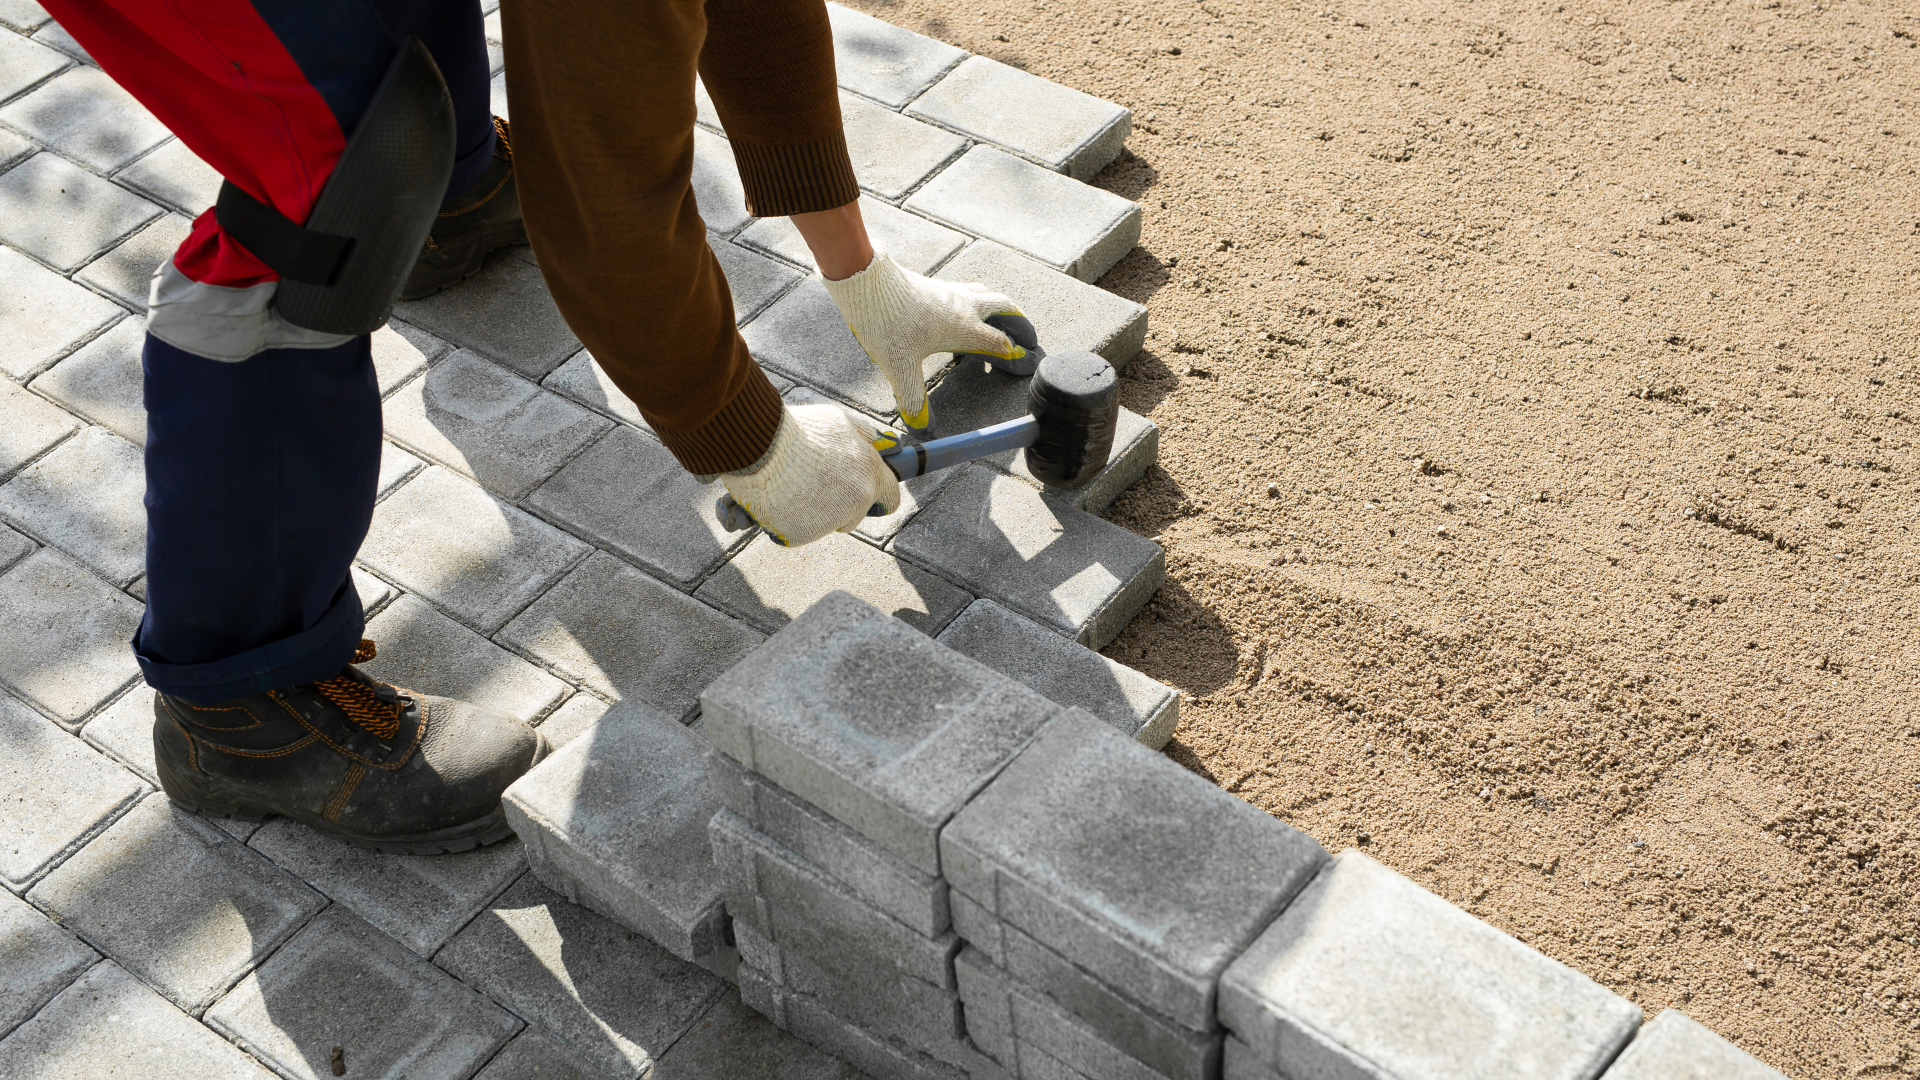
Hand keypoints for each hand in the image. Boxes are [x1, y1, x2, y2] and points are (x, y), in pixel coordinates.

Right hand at [718, 403, 901, 545]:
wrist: (760, 445)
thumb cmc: (799, 429)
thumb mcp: (840, 422)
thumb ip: (863, 436)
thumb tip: (879, 443)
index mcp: (870, 472)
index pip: (891, 497)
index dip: (879, 498)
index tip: (869, 498)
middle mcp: (857, 499)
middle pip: (857, 515)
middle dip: (841, 505)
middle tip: (815, 486)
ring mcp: (832, 520)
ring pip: (827, 524)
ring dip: (814, 511)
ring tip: (792, 487)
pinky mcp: (805, 534)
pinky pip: (800, 531)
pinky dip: (790, 520)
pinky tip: (778, 500)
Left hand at [820, 249, 1024, 430]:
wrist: (868, 283)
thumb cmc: (887, 323)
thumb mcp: (900, 366)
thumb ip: (913, 397)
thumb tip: (921, 426)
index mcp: (963, 328)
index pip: (999, 343)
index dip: (1014, 354)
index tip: (1026, 362)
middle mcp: (963, 306)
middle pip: (1004, 308)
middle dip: (1020, 324)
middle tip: (1028, 338)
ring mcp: (949, 292)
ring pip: (986, 295)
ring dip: (1000, 308)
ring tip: (1002, 320)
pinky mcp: (934, 285)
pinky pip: (966, 291)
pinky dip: (976, 301)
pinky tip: (962, 311)